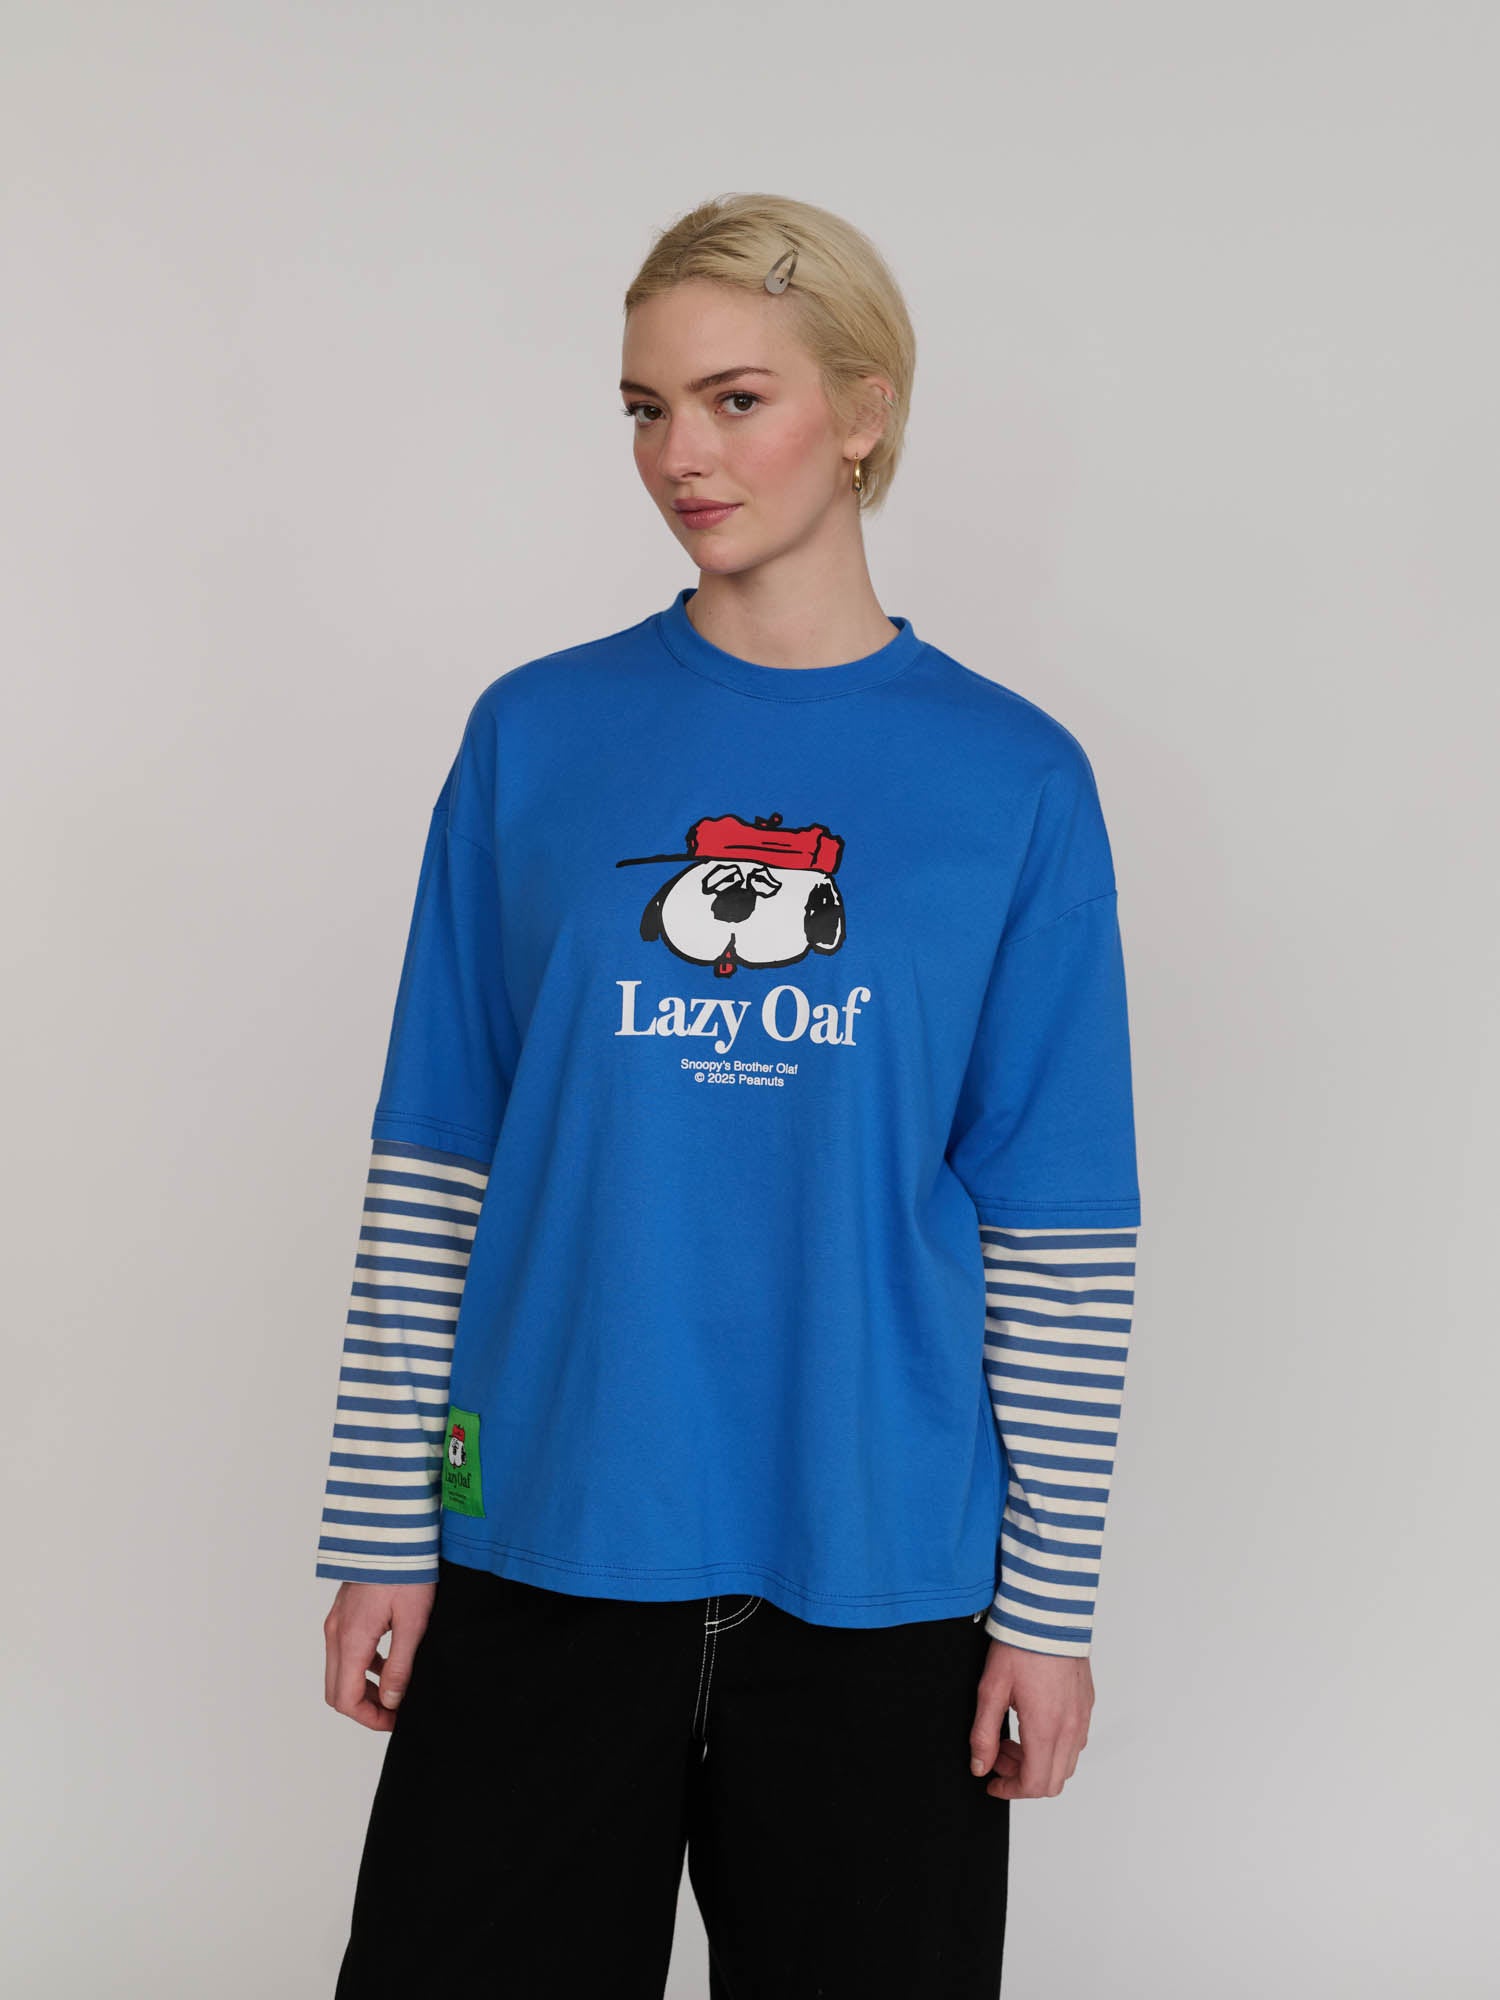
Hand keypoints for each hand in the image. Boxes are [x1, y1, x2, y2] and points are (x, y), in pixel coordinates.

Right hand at [323, 1580, 436, 1731]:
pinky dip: (361, 1665)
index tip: (395, 1720)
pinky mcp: (344, 1611)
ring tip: (395, 1688)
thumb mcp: (413, 1622)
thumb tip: (391, 1700)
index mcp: (351, 1639)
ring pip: (339, 1670)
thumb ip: (400, 1666)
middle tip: (395, 1709)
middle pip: (336, 1689)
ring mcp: (336, 1621)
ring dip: (362, 1687)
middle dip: (364, 1706)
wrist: (394, 1531)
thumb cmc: (406, 1570)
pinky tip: (388, 1661)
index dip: (369, 1718)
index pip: (345, 1699)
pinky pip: (344, 1650)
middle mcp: (336, 1632)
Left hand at [968, 1638, 1093, 1797]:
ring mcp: (1082, 1716)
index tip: (992, 1782)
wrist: (1048, 1612)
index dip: (1010, 1790)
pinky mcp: (1086, 1703)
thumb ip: (983, 1734)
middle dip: (1023, 1777)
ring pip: (1066, 1763)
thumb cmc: (1021, 1645)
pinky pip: (1076, 1741)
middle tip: (999, 1755)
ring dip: (1039, 1762)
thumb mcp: (991, 1690)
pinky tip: (1033, 1722)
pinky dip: (1054, 1745)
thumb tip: (979, 1765)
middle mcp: (1070, 1727)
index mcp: (1046, 1728)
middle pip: (1053, 1781)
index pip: (1035, 1784)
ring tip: (1014, 1737)